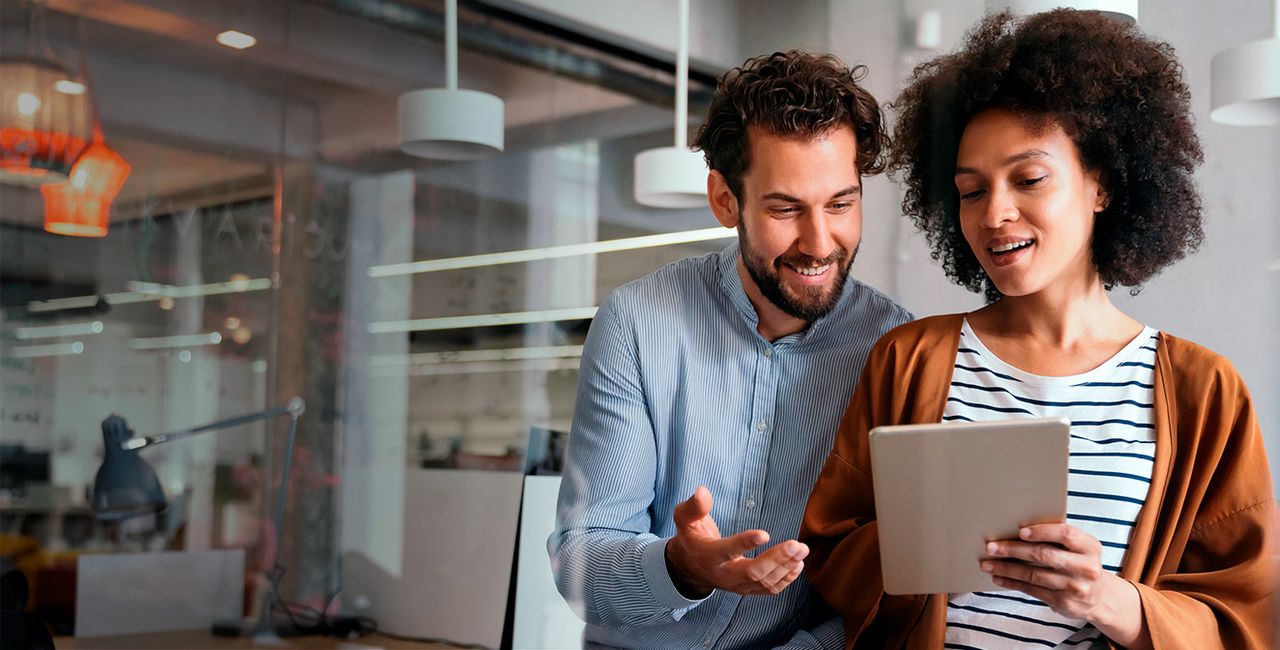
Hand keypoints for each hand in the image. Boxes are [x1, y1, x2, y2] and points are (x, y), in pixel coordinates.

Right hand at [664, 486, 807, 597]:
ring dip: (786, 567)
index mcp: (708, 555)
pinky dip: (785, 580)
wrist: (690, 567)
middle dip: (776, 559)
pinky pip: (767, 590)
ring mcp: (736, 585)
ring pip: (764, 582)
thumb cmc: (691, 537)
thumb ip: (693, 506)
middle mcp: (723, 574)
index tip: (765, 533)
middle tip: (797, 545)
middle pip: (752, 572)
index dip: (745, 543)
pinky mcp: (746, 590)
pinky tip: (797, 566)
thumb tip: (703, 491)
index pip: (727, 551)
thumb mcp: (684, 519)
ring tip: (802, 550)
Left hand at [982, 523, 1144, 645]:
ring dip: (1006, 568)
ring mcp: (1075, 587)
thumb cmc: (1080, 564)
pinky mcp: (1063, 602)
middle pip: (1044, 555)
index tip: (1020, 531)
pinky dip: (1012, 583)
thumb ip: (1057, 539)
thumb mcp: (1079, 549)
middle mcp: (1086, 568)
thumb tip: (1015, 529)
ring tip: (987, 564)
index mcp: (1090, 547)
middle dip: (1013, 550)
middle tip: (991, 547)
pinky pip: (1032, 590)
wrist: (1099, 597)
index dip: (1042, 531)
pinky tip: (998, 577)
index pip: (1066, 534)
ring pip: (1033, 575)